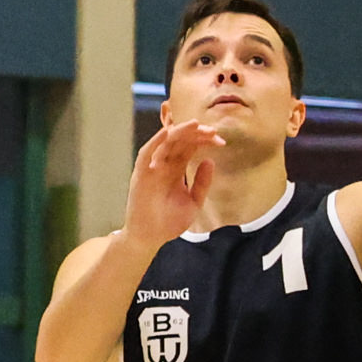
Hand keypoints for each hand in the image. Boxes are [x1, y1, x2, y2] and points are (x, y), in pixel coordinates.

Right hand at [124, 116, 212, 250]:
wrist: (151, 237)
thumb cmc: (169, 221)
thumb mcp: (193, 201)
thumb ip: (202, 182)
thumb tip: (210, 160)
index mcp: (176, 168)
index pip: (191, 146)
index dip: (205, 140)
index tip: (221, 141)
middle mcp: (164, 164)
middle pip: (180, 141)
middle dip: (196, 133)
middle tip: (213, 130)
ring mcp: (152, 167)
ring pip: (165, 142)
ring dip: (179, 132)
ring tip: (195, 124)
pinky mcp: (140, 174)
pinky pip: (146, 153)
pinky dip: (156, 142)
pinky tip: (167, 132)